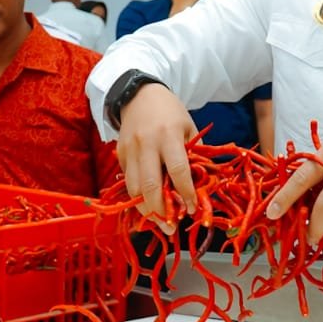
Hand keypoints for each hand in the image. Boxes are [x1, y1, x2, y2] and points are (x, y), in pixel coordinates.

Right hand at [115, 83, 198, 232]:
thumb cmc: (170, 112)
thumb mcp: (189, 128)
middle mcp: (146, 144)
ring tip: (160, 220)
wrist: (138, 94)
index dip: (185, 193)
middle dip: (161, 211)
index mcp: (168, 134)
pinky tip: (149, 204)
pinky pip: (128, 182)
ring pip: (134, 189)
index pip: (178, 170)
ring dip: (147, 209)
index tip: (192, 209)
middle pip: (149, 186)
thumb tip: (202, 184)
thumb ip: (195, 154)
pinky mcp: (120, 155)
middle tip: (171, 227)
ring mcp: (130, 150)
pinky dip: (138, 197)